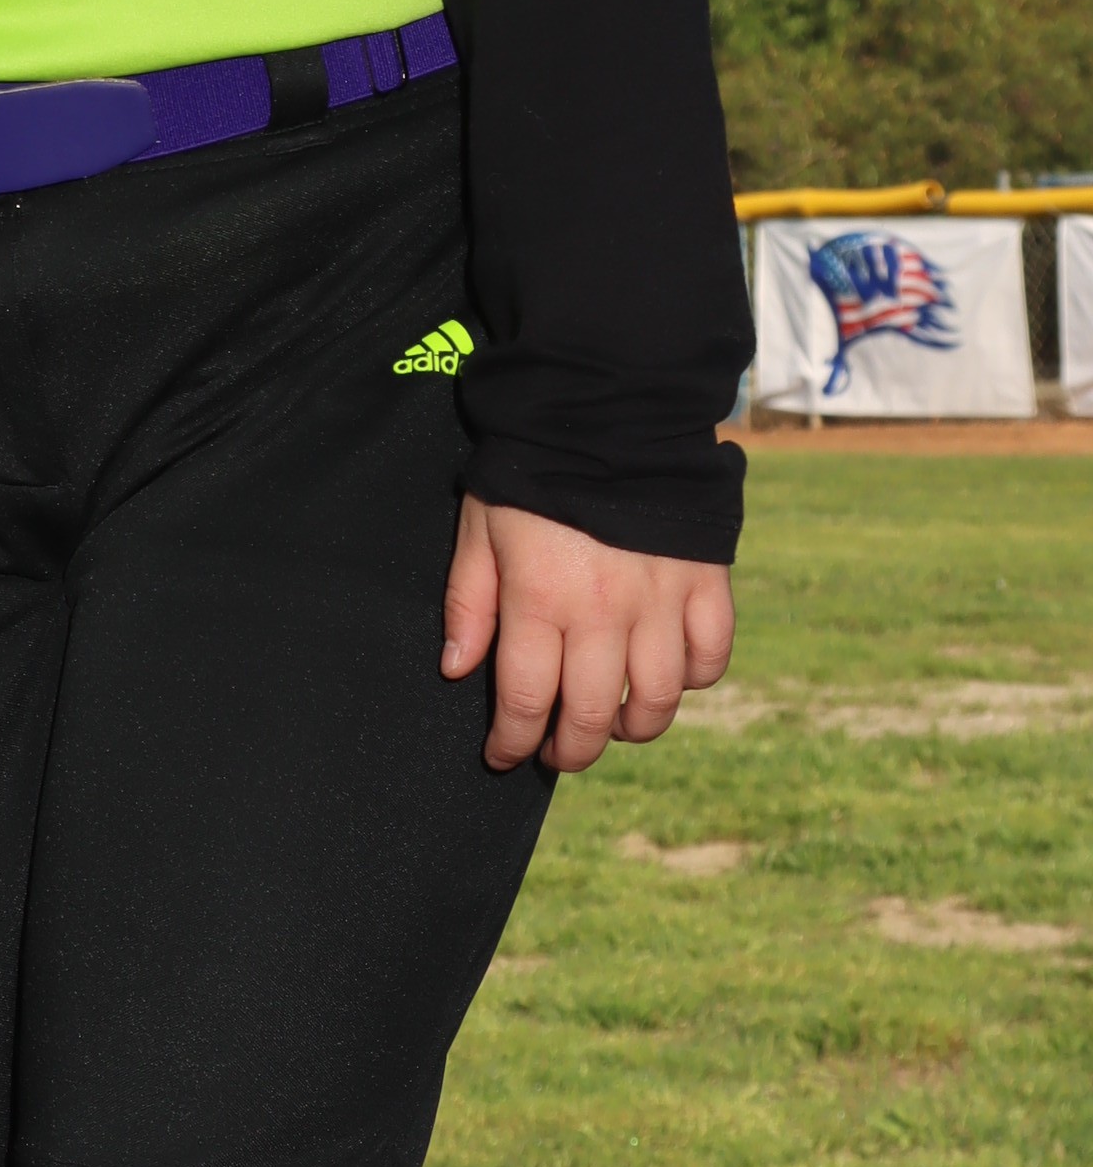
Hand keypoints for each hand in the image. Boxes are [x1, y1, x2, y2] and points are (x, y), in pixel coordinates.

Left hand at [441, 495, 735, 774]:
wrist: (610, 410)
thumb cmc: (532, 470)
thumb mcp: (479, 527)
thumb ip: (468, 602)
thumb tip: (457, 670)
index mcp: (540, 599)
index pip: (527, 700)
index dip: (513, 742)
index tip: (505, 756)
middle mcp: (604, 611)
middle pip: (594, 715)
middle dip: (572, 749)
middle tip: (559, 751)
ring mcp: (662, 600)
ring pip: (659, 700)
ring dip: (634, 727)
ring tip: (614, 723)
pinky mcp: (707, 583)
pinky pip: (709, 657)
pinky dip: (692, 680)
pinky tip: (666, 676)